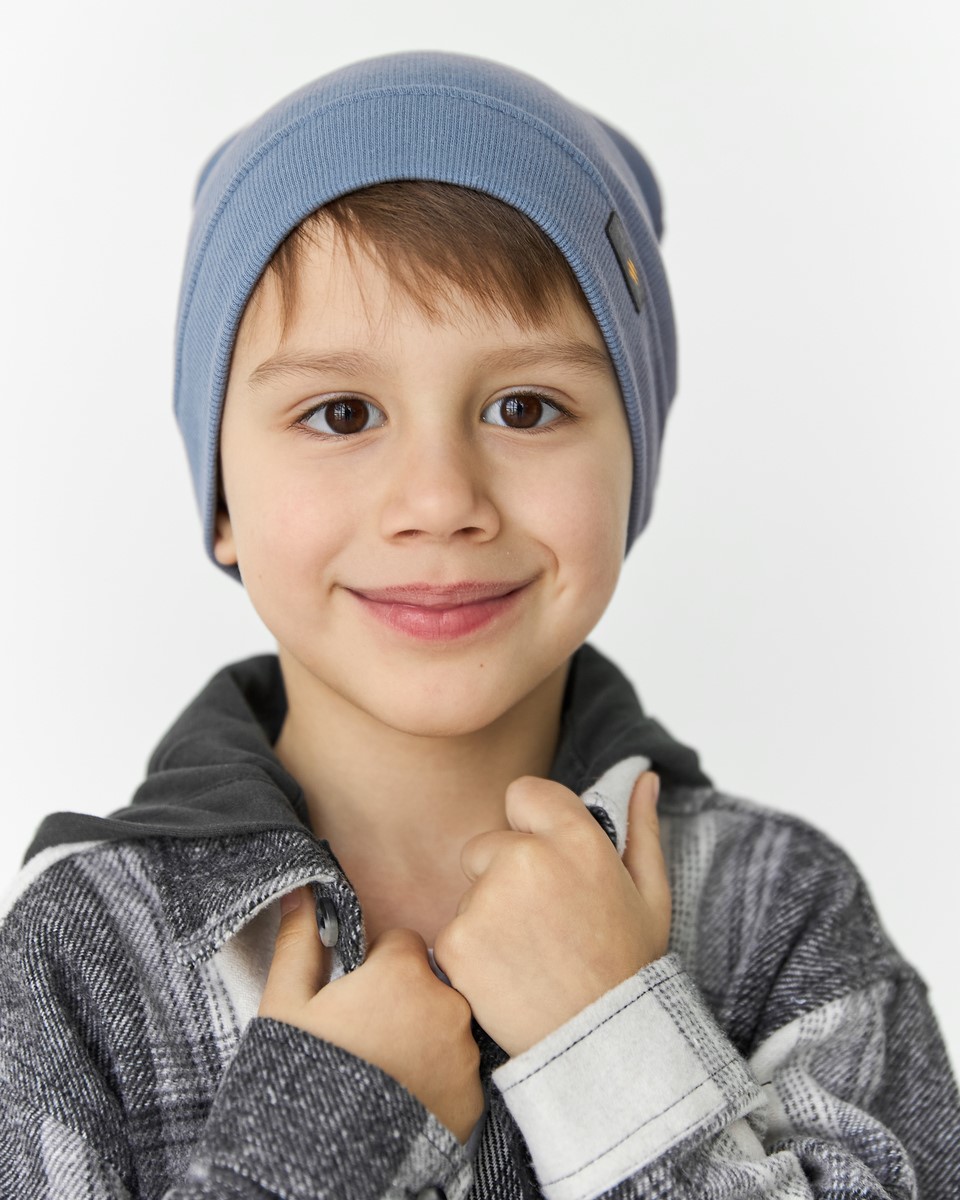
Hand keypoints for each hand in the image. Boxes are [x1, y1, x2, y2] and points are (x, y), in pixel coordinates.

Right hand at [258, 886, 483, 1143]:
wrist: (324, 1161)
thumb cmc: (301, 1072)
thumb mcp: (286, 1003)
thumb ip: (300, 939)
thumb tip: (302, 887)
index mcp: (402, 972)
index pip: (401, 943)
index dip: (376, 965)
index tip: (357, 994)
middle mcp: (445, 1003)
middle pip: (429, 982)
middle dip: (406, 999)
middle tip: (369, 1036)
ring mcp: (464, 1051)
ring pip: (447, 1024)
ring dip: (425, 1036)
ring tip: (386, 1070)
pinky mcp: (474, 1096)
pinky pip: (459, 1069)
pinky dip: (440, 1077)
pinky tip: (407, 1095)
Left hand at [433, 770, 669, 1057]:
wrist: (600, 1045)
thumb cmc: (628, 966)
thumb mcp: (651, 895)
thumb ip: (641, 827)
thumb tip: (644, 776)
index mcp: (577, 839)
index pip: (523, 792)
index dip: (530, 824)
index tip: (545, 859)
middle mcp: (527, 859)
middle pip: (488, 844)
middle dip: (504, 875)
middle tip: (543, 923)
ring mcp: (487, 900)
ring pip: (470, 891)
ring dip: (488, 915)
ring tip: (531, 955)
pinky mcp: (457, 941)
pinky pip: (453, 931)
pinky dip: (471, 953)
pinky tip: (509, 976)